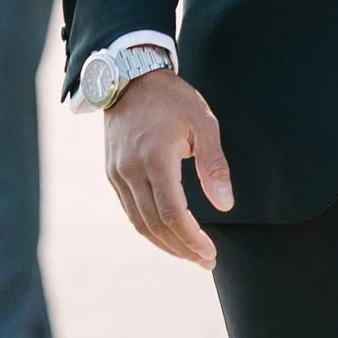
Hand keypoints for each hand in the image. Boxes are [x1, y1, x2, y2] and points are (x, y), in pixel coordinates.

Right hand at [104, 67, 232, 268]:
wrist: (129, 77)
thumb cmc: (172, 99)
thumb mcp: (203, 123)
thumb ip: (214, 165)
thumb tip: (225, 205)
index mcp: (155, 158)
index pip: (172, 214)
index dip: (192, 239)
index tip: (210, 253)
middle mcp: (130, 171)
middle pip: (154, 225)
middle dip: (181, 249)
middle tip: (205, 260)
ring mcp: (117, 174)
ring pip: (139, 223)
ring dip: (164, 244)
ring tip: (189, 254)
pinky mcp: (112, 174)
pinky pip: (130, 211)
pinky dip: (149, 228)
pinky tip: (167, 234)